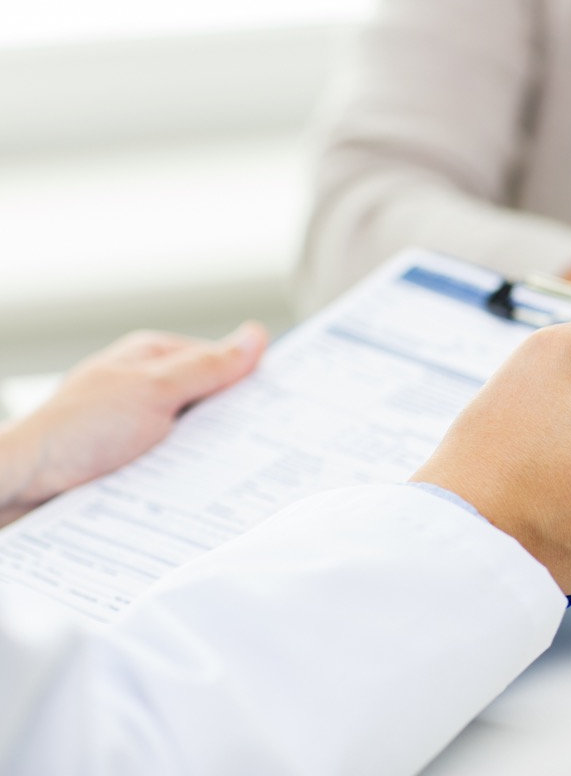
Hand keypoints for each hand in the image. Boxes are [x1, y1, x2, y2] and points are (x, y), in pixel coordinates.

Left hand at [0, 323, 267, 517]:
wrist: (21, 485)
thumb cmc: (74, 432)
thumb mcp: (153, 392)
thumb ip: (207, 367)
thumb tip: (255, 337)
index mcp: (152, 357)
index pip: (221, 361)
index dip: (253, 382)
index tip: (286, 403)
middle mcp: (147, 388)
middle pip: (212, 400)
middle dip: (236, 422)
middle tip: (265, 444)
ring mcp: (139, 425)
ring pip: (197, 436)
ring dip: (211, 455)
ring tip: (232, 472)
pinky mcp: (133, 462)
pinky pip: (178, 466)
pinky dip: (191, 476)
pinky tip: (201, 490)